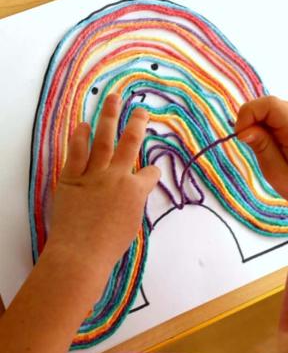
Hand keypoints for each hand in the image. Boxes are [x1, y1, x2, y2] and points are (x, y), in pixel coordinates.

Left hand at [48, 94, 160, 266]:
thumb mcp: (132, 225)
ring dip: (109, 118)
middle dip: (137, 123)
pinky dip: (80, 138)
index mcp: (135, 190)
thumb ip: (134, 203)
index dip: (152, 173)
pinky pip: (76, 153)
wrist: (80, 253)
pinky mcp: (71, 178)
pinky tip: (83, 124)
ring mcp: (93, 175)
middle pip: (130, 143)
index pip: (150, 174)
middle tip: (141, 109)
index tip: (150, 173)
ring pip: (103, 140)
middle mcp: (117, 176)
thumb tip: (135, 192)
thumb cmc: (109, 246)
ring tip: (113, 99)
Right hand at [235, 96, 287, 220]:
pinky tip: (278, 143)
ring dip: (264, 123)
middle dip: (254, 120)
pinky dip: (273, 124)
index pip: (269, 104)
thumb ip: (260, 146)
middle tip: (251, 144)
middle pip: (271, 104)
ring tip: (269, 147)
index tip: (239, 134)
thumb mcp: (275, 172)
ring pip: (275, 108)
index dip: (248, 113)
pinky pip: (283, 112)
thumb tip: (243, 129)